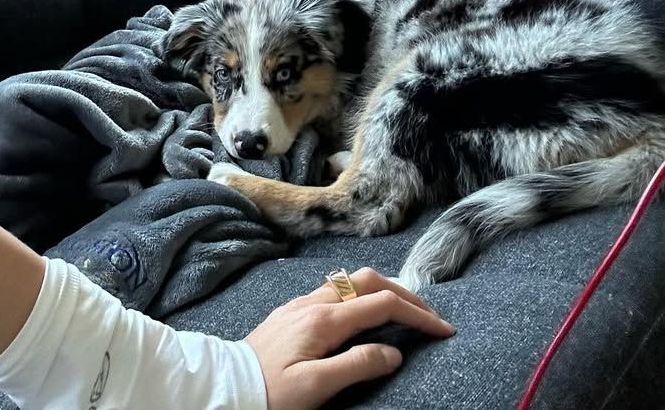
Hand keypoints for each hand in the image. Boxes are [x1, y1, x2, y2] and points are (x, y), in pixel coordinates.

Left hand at [244, 267, 455, 409]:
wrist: (228, 382)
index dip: (417, 314)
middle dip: (404, 293)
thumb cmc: (271, 392)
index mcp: (324, 319)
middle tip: (430, 315)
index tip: (443, 329)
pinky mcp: (294, 310)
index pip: (381, 304)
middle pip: (369, 281)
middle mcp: (314, 301)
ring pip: (351, 281)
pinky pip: (336, 290)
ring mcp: (302, 302)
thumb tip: (394, 352)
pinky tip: (366, 313)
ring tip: (405, 312)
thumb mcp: (315, 387)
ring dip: (383, 290)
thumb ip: (356, 365)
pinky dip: (362, 295)